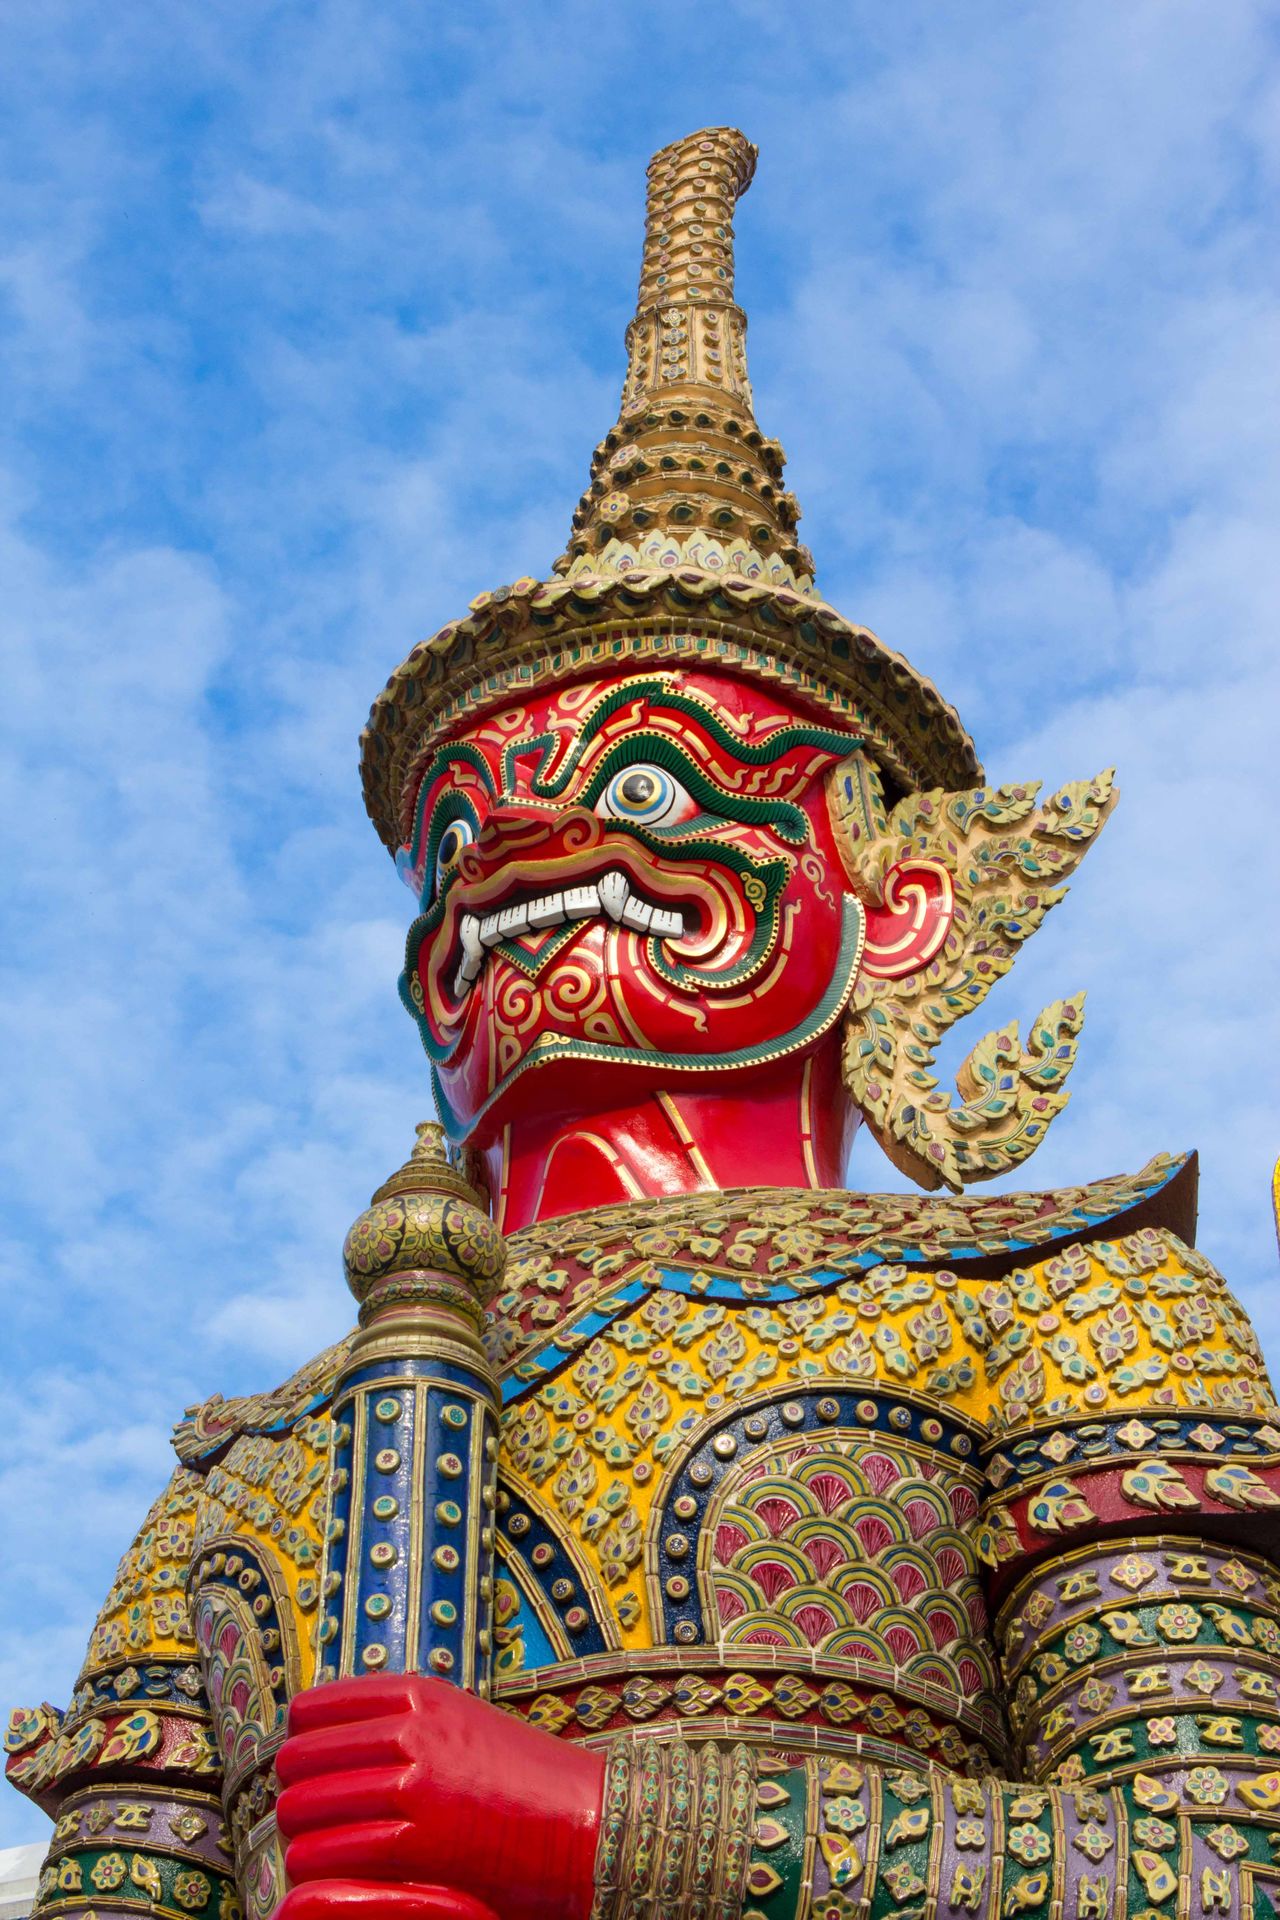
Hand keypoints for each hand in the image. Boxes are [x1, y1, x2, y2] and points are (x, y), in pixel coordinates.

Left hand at [275, 1674, 606, 1919]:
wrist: (590, 1826)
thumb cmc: (527, 1786)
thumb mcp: (465, 1727)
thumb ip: (405, 1727)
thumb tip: (335, 1742)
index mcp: (418, 1695)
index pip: (310, 1711)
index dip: (302, 1746)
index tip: (312, 1775)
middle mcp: (411, 1730)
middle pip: (298, 1762)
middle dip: (298, 1798)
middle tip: (315, 1826)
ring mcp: (415, 1782)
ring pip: (303, 1811)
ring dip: (303, 1840)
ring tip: (325, 1857)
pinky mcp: (420, 1840)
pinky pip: (329, 1854)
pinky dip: (320, 1871)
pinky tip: (336, 1882)